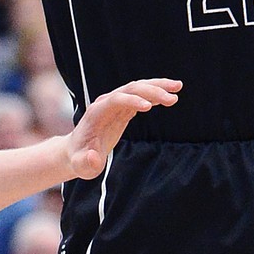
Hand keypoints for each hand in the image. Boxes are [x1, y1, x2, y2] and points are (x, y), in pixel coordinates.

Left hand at [65, 78, 180, 179]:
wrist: (76, 151)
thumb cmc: (79, 160)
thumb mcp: (81, 166)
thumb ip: (86, 163)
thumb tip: (93, 157)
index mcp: (97, 112)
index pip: (116, 99)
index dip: (132, 101)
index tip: (149, 107)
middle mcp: (106, 103)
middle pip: (130, 89)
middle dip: (151, 91)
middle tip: (173, 98)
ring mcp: (114, 104)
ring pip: (137, 88)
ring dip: (157, 87)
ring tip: (178, 88)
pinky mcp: (122, 109)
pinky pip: (140, 96)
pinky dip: (155, 94)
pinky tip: (170, 96)